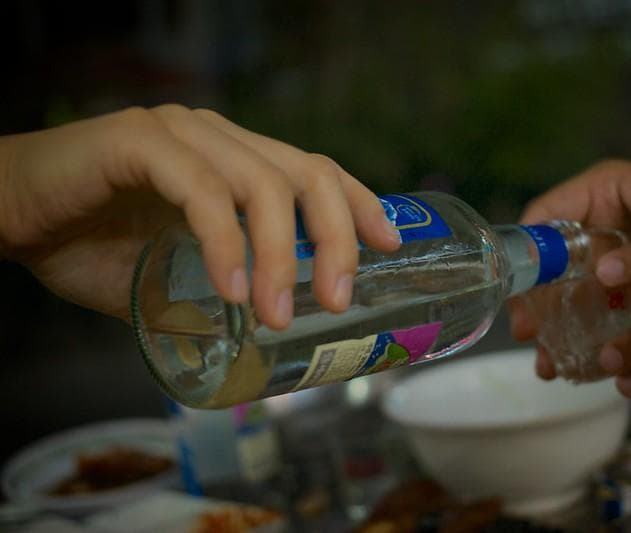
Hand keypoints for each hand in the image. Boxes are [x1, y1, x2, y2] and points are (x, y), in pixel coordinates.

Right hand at [0, 105, 399, 324]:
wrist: (10, 214)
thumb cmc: (90, 241)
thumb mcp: (174, 270)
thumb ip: (220, 285)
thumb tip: (267, 328)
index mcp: (234, 160)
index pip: (313, 171)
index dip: (358, 204)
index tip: (388, 246)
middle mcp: (217, 139)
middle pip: (304, 175)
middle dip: (335, 237)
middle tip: (338, 298)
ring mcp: (181, 135)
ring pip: (261, 184)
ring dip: (280, 254)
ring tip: (280, 313)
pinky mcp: (138, 142)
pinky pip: (200, 191)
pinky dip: (225, 243)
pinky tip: (233, 290)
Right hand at [508, 160, 630, 378]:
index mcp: (598, 192)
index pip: (544, 215)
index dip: (527, 253)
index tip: (519, 290)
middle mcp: (591, 224)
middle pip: (546, 262)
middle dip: (534, 302)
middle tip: (528, 333)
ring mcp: (600, 259)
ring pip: (562, 293)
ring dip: (552, 329)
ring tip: (548, 364)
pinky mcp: (612, 289)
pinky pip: (587, 313)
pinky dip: (580, 339)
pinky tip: (573, 365)